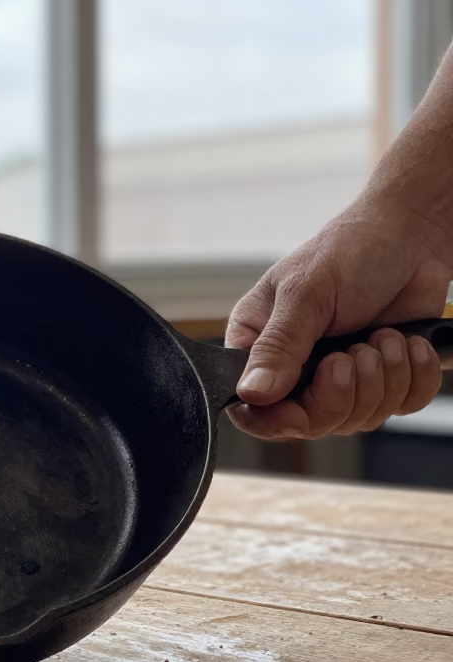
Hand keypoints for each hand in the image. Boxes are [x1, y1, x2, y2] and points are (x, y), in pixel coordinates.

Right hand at [227, 194, 450, 438]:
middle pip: (311, 423)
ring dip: (384, 377)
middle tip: (354, 352)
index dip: (277, 421)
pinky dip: (413, 376)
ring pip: (359, 419)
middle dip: (344, 391)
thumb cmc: (351, 251)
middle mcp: (295, 369)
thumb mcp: (306, 293)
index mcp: (259, 346)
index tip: (301, 414)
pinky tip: (408, 343)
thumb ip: (278, 346)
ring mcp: (341, 378)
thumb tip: (252, 393)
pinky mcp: (384, 380)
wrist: (413, 236)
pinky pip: (401, 407)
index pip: (253, 410)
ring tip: (383, 336)